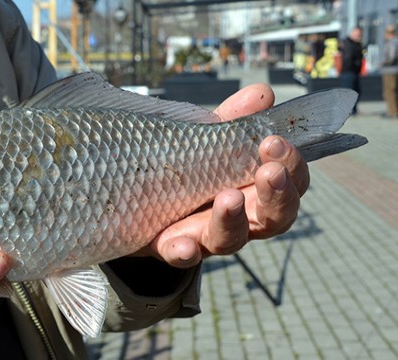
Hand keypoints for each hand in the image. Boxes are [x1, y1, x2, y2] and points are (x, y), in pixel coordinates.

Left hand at [142, 83, 309, 267]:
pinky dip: (183, 250)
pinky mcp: (171, 247)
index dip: (293, 165)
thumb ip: (231, 122)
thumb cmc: (187, 170)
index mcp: (255, 189)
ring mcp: (206, 236)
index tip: (277, 141)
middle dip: (277, 194)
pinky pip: (180, 254)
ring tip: (229, 198)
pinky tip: (183, 244)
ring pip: (231, 239)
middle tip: (269, 170)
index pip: (290, 182)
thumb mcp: (206, 142)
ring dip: (232, 219)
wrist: (139, 205)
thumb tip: (262, 93)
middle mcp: (240, 219)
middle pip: (274, 217)